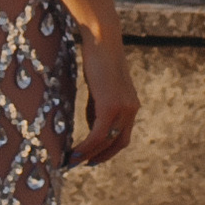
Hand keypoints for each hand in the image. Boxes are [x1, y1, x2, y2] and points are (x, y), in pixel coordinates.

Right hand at [68, 30, 138, 167]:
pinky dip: (87, 145)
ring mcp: (123, 108)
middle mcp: (131, 109)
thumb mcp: (99, 90)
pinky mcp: (111, 105)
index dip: (108, 151)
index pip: (123, 137)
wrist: (102, 41)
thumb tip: (92, 128)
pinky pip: (99, 134)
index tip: (92, 157)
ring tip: (72, 160)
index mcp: (131, 106)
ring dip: (90, 154)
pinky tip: (75, 150)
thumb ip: (98, 109)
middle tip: (80, 163)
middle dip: (100, 156)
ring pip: (108, 141)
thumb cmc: (97, 61)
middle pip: (118, 143)